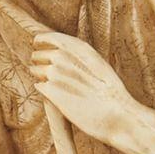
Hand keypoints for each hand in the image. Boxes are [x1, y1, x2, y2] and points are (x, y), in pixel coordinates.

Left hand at [30, 33, 154, 153]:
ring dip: (39, 76)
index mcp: (80, 49)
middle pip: (38, 54)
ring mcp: (56, 74)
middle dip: (39, 61)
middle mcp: (65, 57)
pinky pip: (38, 86)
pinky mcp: (51, 92)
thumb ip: (81, 57)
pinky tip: (55, 96)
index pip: (49, 37)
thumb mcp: (100, 65)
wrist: (119, 115)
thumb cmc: (112, 94)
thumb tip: (62, 54)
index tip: (38, 45)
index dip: (41, 41)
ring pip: (35, 70)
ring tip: (53, 85)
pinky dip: (43, 90)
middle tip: (45, 71)